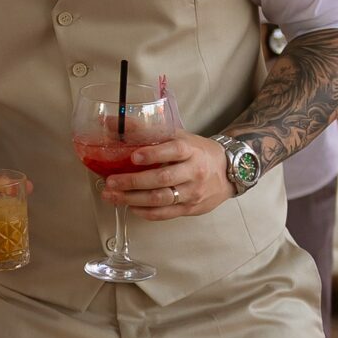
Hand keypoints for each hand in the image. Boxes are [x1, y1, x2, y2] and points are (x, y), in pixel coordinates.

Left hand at [105, 134, 233, 218]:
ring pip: (161, 199)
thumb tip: (108, 123)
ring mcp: (193, 192)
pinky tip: (130, 207)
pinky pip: (165, 214)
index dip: (154, 154)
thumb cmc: (197, 152)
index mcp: (191, 150)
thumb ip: (145, 131)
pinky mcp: (190, 208)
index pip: (174, 151)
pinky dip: (145, 212)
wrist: (229, 171)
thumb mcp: (178, 136)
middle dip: (133, 182)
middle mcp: (194, 172)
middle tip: (110, 181)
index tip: (133, 156)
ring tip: (111, 196)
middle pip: (163, 179)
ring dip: (133, 199)